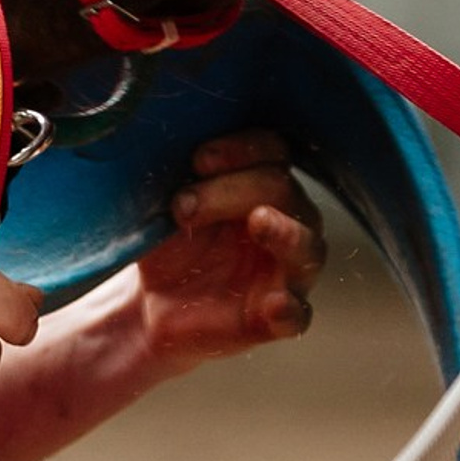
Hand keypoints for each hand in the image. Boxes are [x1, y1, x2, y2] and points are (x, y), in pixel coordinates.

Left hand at [134, 132, 327, 370]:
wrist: (152, 305)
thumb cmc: (170, 243)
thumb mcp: (168, 204)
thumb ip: (179, 175)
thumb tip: (161, 142)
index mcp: (263, 184)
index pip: (273, 151)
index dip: (241, 150)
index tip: (198, 159)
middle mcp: (289, 220)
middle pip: (283, 191)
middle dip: (233, 190)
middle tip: (183, 205)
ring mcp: (289, 271)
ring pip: (307, 246)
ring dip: (285, 232)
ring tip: (259, 223)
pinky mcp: (279, 318)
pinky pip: (298, 314)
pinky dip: (290, 310)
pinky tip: (275, 305)